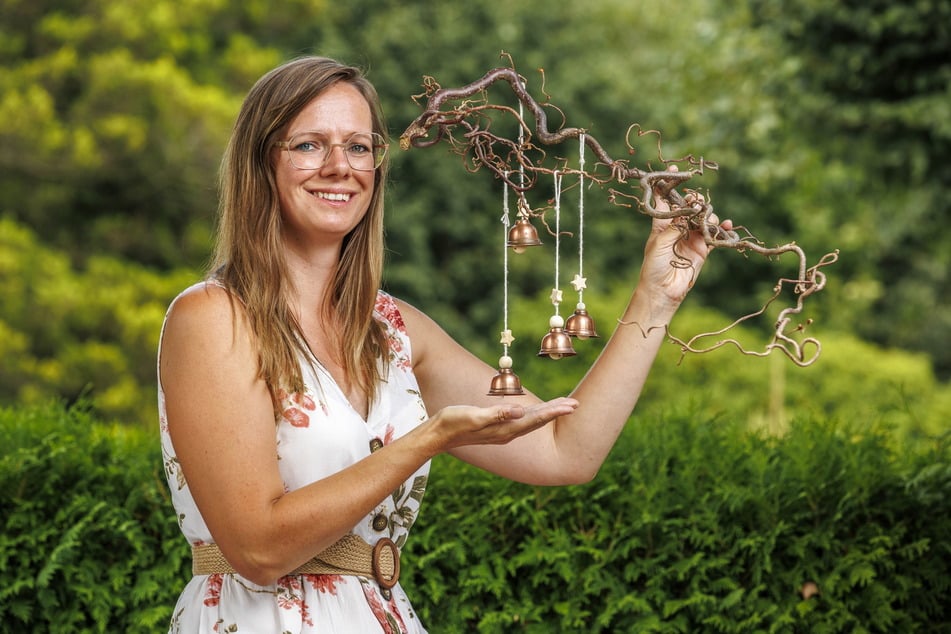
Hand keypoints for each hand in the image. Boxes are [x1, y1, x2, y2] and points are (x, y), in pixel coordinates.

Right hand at [425, 397, 578, 452]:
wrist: (439, 435)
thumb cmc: (453, 423)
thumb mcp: (472, 416)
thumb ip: (495, 415)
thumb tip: (518, 412)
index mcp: (504, 429)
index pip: (534, 419)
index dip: (553, 412)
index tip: (571, 406)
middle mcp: (507, 432)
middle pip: (538, 421)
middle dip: (557, 412)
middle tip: (577, 405)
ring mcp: (503, 431)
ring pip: (532, 421)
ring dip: (550, 413)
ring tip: (566, 407)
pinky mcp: (498, 426)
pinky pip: (524, 420)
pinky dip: (537, 414)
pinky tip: (541, 412)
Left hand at [639, 190, 731, 309]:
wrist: (663, 290)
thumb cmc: (654, 265)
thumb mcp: (660, 241)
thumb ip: (675, 225)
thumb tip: (690, 210)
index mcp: (662, 224)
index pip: (665, 199)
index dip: (668, 185)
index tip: (674, 170)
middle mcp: (678, 228)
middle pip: (689, 207)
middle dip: (694, 200)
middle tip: (697, 200)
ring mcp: (691, 238)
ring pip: (704, 218)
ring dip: (708, 214)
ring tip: (708, 217)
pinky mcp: (703, 249)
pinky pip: (715, 235)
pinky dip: (722, 229)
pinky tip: (726, 224)